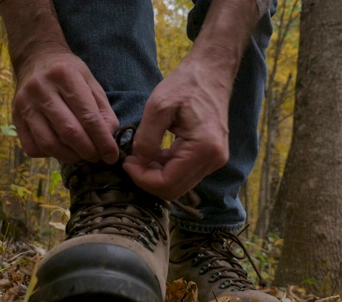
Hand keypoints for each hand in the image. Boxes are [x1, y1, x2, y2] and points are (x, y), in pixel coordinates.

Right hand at [12, 49, 118, 163]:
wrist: (36, 60)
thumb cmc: (69, 73)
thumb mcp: (91, 82)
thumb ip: (103, 111)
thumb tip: (108, 141)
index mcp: (65, 75)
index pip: (88, 116)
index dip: (103, 140)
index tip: (111, 155)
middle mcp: (41, 89)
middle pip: (69, 132)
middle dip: (87, 151)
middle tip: (97, 157)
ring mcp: (25, 104)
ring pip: (49, 144)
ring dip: (69, 157)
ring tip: (80, 155)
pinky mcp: (15, 117)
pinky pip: (33, 148)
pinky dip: (50, 155)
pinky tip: (60, 148)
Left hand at [123, 57, 231, 199]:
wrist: (210, 71)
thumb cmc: (185, 84)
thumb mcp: (158, 107)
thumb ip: (146, 138)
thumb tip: (138, 162)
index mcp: (204, 149)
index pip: (168, 184)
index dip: (142, 179)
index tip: (127, 162)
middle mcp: (214, 160)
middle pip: (173, 190)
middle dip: (147, 179)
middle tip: (130, 161)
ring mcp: (214, 160)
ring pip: (177, 184)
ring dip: (155, 175)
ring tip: (139, 155)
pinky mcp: (210, 157)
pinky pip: (183, 174)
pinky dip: (164, 169)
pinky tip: (153, 153)